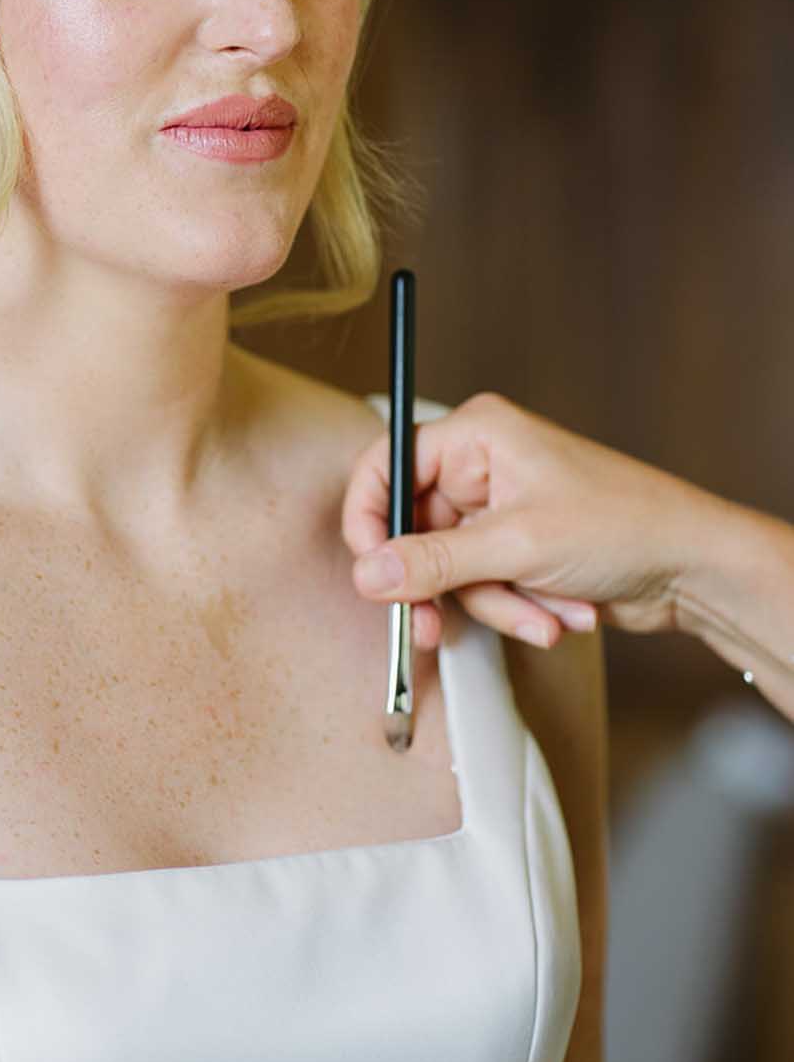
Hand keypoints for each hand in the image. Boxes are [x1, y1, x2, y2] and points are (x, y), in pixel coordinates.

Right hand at [342, 390, 707, 652]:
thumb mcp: (517, 546)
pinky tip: (560, 613)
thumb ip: (434, 560)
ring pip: (450, 570)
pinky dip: (515, 609)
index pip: (386, 466)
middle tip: (432, 627)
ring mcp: (498, 509)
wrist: (694, 568)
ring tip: (542, 614)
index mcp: (477, 434)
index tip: (371, 572)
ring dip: (495, 604)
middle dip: (442, 585)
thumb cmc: (625, 526)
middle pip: (414, 530)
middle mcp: (481, 465)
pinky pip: (483, 587)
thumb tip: (368, 572)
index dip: (369, 520)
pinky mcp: (515, 548)